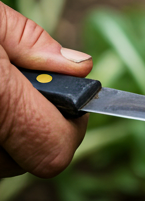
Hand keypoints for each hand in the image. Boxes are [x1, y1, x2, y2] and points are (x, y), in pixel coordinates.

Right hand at [0, 3, 92, 177]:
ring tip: (0, 85)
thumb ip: (33, 42)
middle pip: (33, 157)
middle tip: (22, 84)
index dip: (72, 123)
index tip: (70, 95)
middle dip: (40, 121)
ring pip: (8, 158)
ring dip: (14, 127)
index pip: (57, 149)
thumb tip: (80, 66)